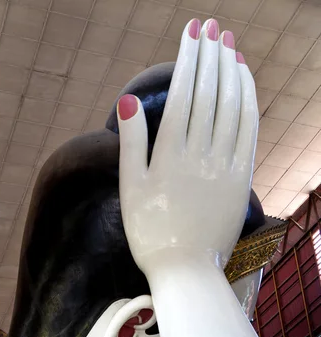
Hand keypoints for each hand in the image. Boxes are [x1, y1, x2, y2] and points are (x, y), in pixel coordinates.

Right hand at [117, 19, 257, 277]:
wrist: (185, 269)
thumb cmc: (150, 232)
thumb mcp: (130, 189)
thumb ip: (130, 143)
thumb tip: (127, 100)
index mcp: (168, 154)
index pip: (183, 93)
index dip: (189, 58)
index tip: (193, 31)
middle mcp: (199, 153)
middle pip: (208, 93)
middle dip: (211, 55)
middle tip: (213, 27)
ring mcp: (224, 165)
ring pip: (232, 106)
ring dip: (232, 72)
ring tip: (229, 47)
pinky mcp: (241, 178)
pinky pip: (248, 130)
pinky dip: (248, 101)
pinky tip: (245, 84)